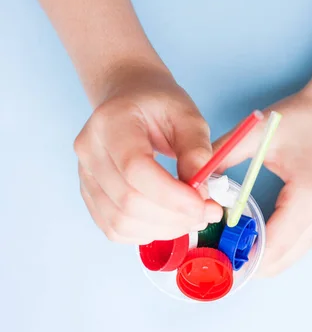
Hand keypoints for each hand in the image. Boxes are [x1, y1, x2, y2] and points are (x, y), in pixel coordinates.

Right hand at [74, 66, 221, 243]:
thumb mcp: (188, 116)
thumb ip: (197, 151)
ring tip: (191, 217)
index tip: (205, 205)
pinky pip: (115, 229)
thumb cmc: (158, 105)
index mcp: (112, 122)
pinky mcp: (89, 195)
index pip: (136, 169)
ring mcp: (85, 175)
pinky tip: (168, 221)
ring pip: (121, 222)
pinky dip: (146, 233)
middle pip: (128, 201)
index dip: (172, 196)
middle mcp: (90, 150)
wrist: (129, 99)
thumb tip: (201, 193)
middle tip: (207, 213)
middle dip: (174, 216)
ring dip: (163, 229)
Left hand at [213, 89, 311, 275]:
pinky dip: (271, 249)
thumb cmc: (303, 116)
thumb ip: (222, 157)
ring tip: (229, 242)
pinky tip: (251, 232)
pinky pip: (295, 248)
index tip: (210, 255)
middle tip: (214, 250)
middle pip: (277, 263)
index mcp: (306, 199)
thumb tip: (195, 181)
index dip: (238, 257)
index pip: (269, 248)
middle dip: (244, 261)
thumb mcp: (256, 133)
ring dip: (257, 258)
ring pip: (286, 261)